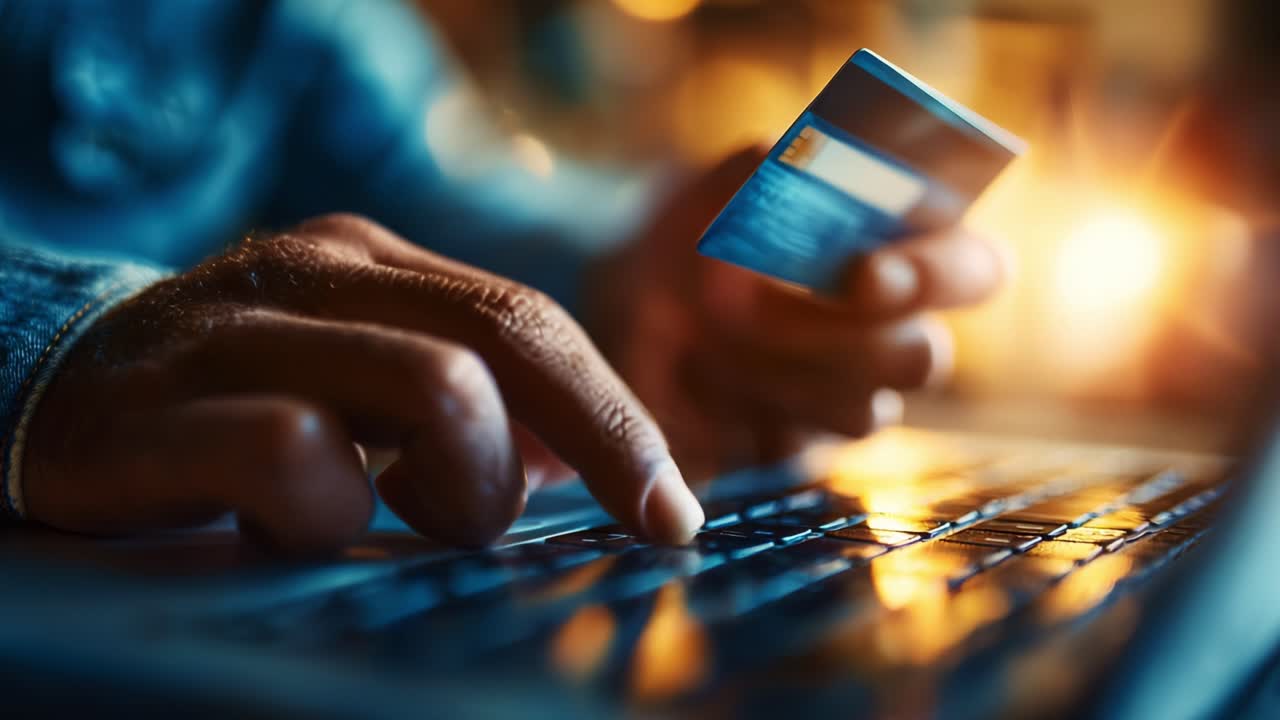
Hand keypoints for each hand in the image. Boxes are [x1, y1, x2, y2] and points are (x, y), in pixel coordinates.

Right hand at [22, 215, 703, 552]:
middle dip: (602, 442)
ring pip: (436, 389)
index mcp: (374, 262)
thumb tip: (582, 463)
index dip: (620, 418)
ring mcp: (240, 332)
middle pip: (511, 337)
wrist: (48, 389)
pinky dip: (331, 515)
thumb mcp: (358, 377)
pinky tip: (296, 527)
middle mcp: (316, 272)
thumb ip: (464, 400)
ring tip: (411, 513)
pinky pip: (299, 457)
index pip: (533, 323)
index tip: (676, 509)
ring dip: (463, 486)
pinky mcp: (159, 411)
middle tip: (629, 523)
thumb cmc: (237, 398)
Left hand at [587, 148, 1005, 480]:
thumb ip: (757, 171)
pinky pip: (798, 451)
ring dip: (775, 371)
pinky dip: (738, 411)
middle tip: (738, 305)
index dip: (938, 274)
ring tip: (701, 331)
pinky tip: (691, 376)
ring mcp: (850, 395)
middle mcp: (892, 331)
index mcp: (904, 253)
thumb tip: (778, 157)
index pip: (978, 270)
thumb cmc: (694, 234)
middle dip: (836, 336)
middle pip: (923, 357)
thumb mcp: (713, 190)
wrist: (627, 302)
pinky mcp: (799, 445)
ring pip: (865, 412)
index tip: (861, 273)